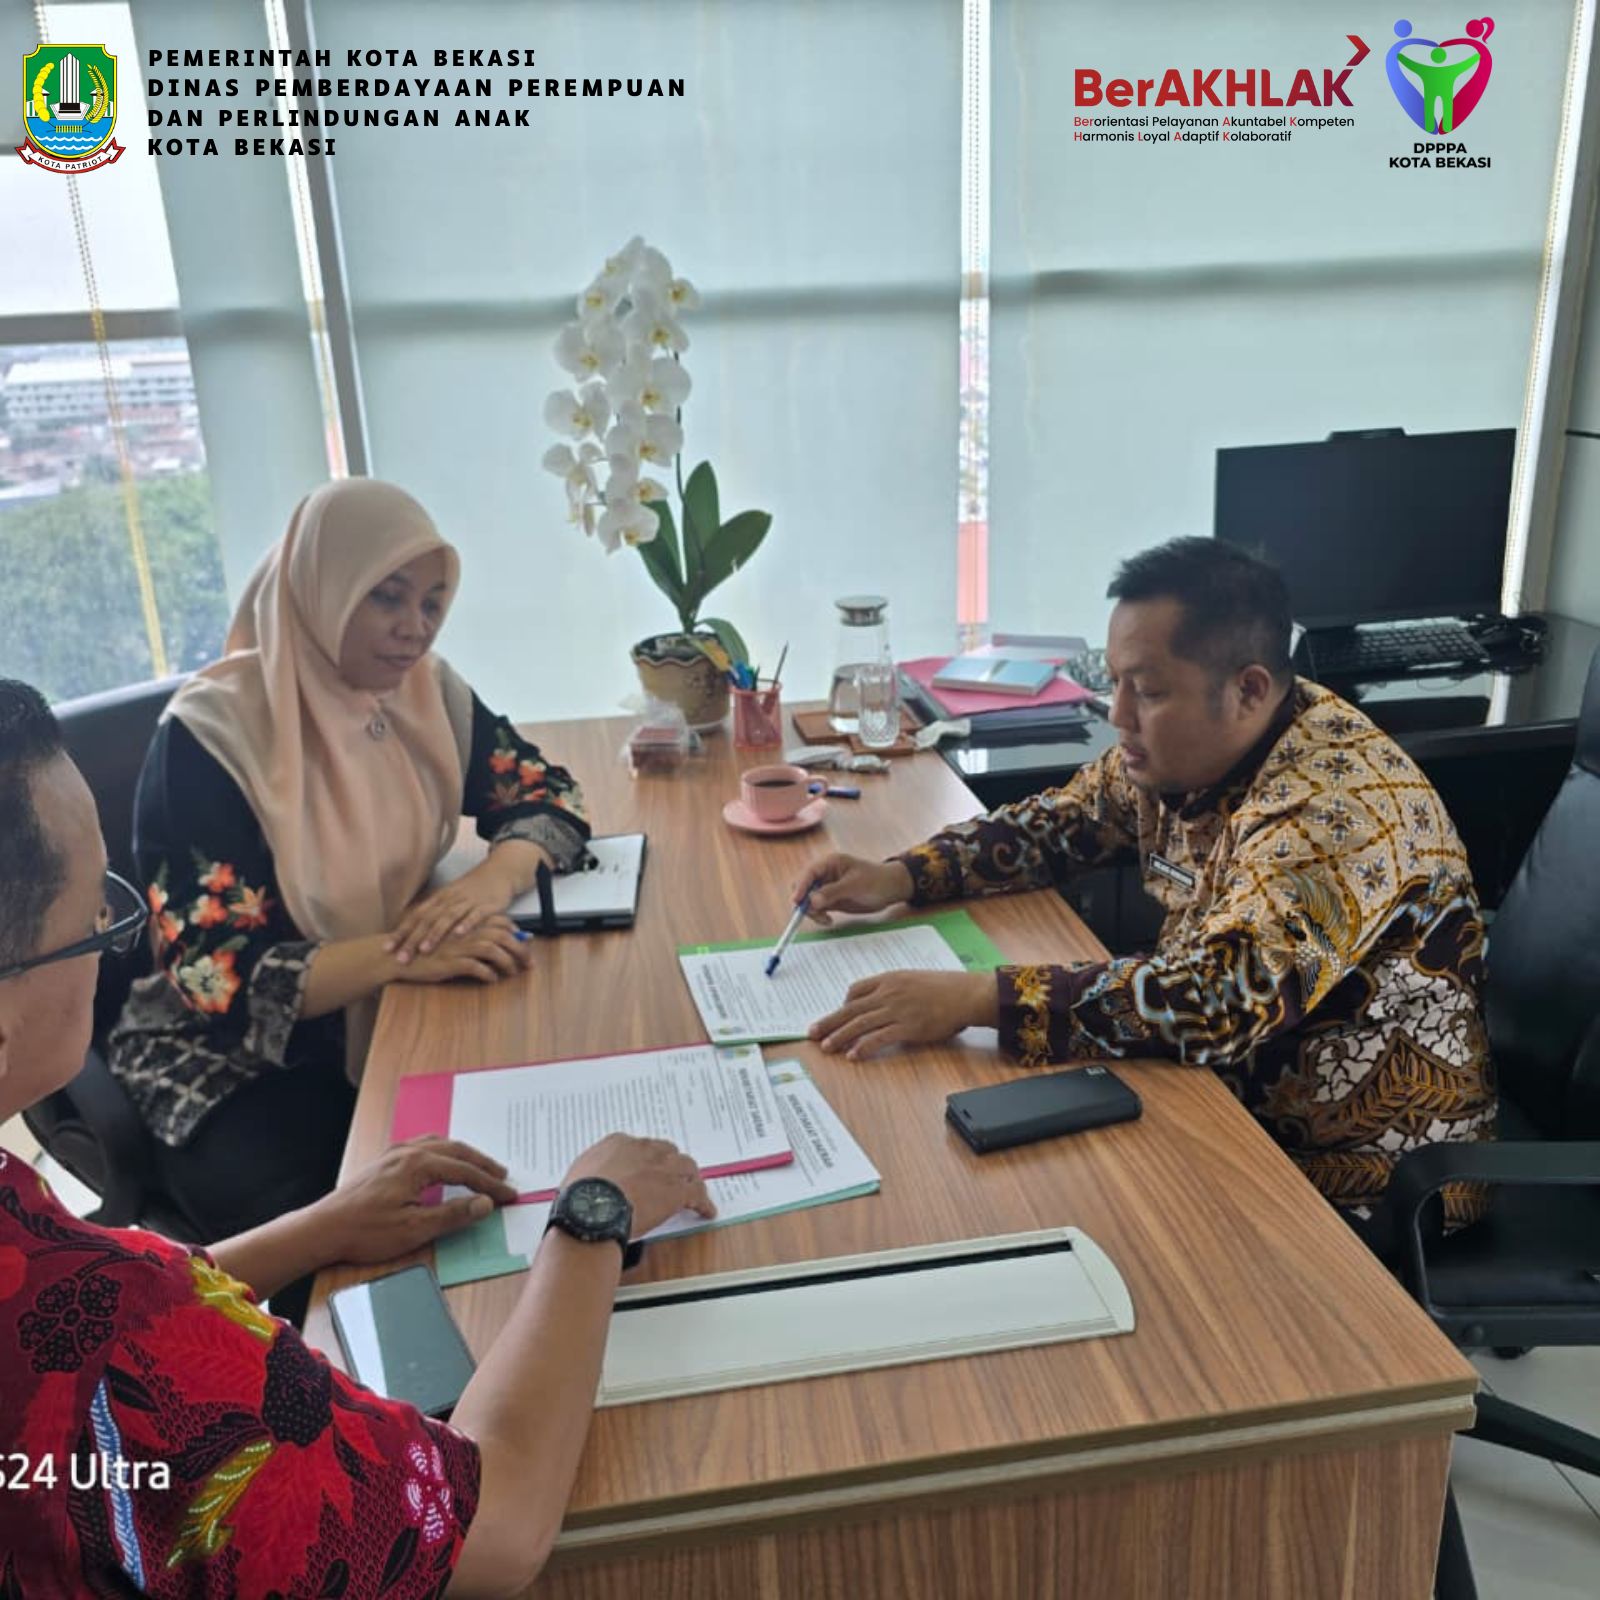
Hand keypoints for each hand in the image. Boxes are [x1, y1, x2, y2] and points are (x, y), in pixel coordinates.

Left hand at [315, 1137, 520, 1264]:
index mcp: (418, 1165)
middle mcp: (408, 1152)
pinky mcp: (385, 1161)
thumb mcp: (414, 1229)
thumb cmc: (365, 1231)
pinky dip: (444, 1152)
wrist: (324, 1228)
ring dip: (464, 1155)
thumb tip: (484, 1204)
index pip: (465, 1171)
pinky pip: (424, 1146)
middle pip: (456, 1151)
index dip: (490, 1185)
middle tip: (503, 1177)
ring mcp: (395, 1154)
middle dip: (482, 1164)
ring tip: (480, 1167)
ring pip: (440, 1144)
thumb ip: (453, 1215)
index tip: (509, 1195)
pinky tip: (444, 1161)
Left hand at [387, 850, 549, 963]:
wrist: (499, 872)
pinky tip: (459, 934)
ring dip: (435, 934)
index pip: (415, 917)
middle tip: (401, 957)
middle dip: (413, 939)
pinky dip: (467, 924)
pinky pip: (475, 915)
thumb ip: (434, 915)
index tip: (387, 949)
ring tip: (424, 950)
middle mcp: (449, 899)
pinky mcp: (486, 905)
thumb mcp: (450, 900)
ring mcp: (467, 901)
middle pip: (427, 920)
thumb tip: (412, 933)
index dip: (401, 932)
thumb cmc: (472, 891)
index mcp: (438, 899)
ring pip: (448, 918)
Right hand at [393, 916, 534, 985]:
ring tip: (513, 972)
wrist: (399, 956)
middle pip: (503, 935)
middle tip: (529, 963)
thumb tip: (497, 941)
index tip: (526, 944)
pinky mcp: (450, 962)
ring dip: (507, 962)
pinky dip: (488, 974)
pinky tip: (492, 979)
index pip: (501, 921)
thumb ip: (472, 934)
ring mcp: (458, 946)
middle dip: (520, 949)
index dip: (517, 933)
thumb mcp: (451, 937)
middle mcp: (465, 931)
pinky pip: (476, 967)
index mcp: (466, 922)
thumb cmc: (427, 948)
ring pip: (493, 950)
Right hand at [559, 1133, 715, 1236]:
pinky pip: (696, 1194)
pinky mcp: (675, 1191)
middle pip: (667, 1152)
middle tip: (671, 1176)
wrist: (592, 1209)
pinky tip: (706, 1211)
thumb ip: (592, 1172)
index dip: (646, 1160)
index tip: (646, 1170)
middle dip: (671, 1164)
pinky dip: (702, 1203)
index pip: (641, 1147)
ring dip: (689, 1178)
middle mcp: (645, 1150)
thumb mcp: (579, 1174)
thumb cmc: (579, 1196)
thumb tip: (590, 1182)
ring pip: (686, 1168)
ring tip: (692, 1187)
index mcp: (619, 1144)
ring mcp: (663, 1169)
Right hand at [793, 853, 912, 927]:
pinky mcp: (830, 900)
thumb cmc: (876, 880)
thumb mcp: (856, 885)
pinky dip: (818, 916)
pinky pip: (817, 908)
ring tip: (825, 919)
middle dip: (804, 901)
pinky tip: (828, 921)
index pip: (809, 873)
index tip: (796, 902)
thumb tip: (812, 900)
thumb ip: (833, 892)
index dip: (801, 887)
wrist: (891, 889)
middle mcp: (825, 875)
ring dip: (811, 911)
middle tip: (813, 914)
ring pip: (808, 900)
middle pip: (803, 887)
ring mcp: (827, 888)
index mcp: (829, 863)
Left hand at [810, 969, 997, 1059]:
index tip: (837, 1014)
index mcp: (889, 978)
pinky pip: (878, 1038)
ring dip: (839, 1036)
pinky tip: (852, 1055)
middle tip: (812, 1032)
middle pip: (850, 1008)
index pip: (856, 990)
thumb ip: (896, 988)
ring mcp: (896, 1010)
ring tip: (826, 1047)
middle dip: (829, 1021)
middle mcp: (888, 993)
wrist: (966, 994)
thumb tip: (882, 1002)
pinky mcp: (907, 1027)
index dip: (843, 1004)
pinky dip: (863, 1047)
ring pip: (859, 1024)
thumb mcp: (915, 979)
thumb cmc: (945, 987)